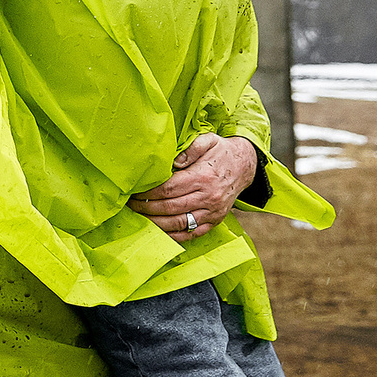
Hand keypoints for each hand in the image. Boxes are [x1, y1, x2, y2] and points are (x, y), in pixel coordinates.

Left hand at [133, 133, 258, 241]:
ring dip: (156, 223)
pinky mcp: (215, 221)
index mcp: (203, 177)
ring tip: (140, 217)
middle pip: (171, 207)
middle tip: (131, 204)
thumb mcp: (208, 140)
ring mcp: (213, 212)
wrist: (245, 166)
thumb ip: (191, 149)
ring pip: (179, 223)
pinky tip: (158, 231)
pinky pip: (192, 233)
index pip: (170, 189)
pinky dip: (173, 235)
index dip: (149, 192)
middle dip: (147, 208)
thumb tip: (174, 162)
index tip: (135, 192)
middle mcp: (209, 197)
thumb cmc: (221, 152)